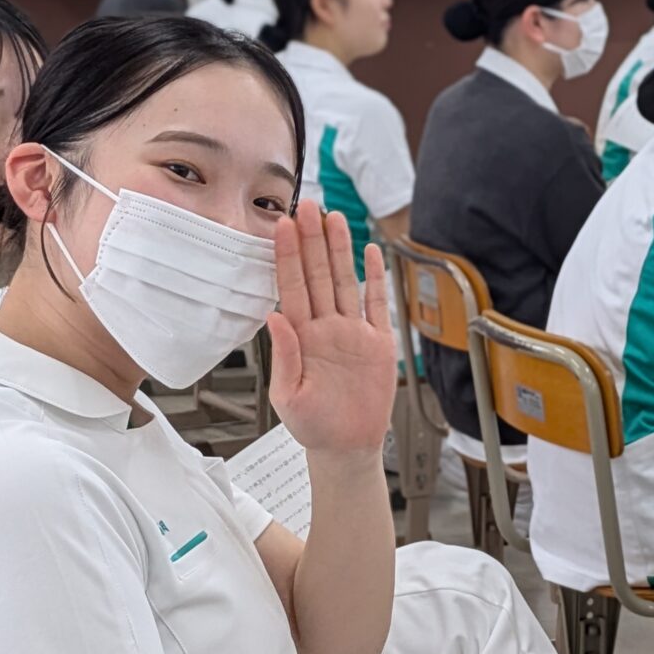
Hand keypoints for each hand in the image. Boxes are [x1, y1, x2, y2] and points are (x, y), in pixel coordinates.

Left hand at [267, 205, 396, 453]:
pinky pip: (377, 304)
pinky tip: (372, 253)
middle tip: (307, 206)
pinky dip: (375, 278)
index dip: (288, 256)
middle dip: (312, 239)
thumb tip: (276, 317)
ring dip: (340, 249)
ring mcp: (352, 332)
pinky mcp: (378, 343)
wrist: (346, 447)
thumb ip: (285, 356)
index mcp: (301, 337)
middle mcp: (326, 328)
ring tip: (335, 218)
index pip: (292, 287)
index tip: (283, 227)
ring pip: (345, 281)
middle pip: (318, 274)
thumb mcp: (289, 397)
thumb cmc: (314, 427)